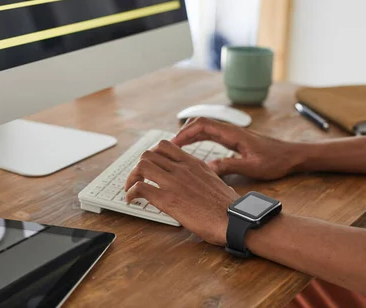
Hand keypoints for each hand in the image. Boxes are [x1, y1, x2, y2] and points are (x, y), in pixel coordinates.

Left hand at [124, 140, 238, 245]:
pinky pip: (140, 188)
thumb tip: (210, 185)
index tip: (151, 166)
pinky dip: (131, 193)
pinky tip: (131, 201)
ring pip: (141, 166)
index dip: (153, 154)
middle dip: (139, 166)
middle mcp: (182, 169)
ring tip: (131, 189)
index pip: (166, 146)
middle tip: (138, 179)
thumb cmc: (229, 207)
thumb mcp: (217, 182)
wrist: (234, 219)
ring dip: (132, 177)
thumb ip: (206, 178)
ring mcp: (174, 182)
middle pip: (149, 154)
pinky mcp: (167, 199)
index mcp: (194, 163)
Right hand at [171, 118, 299, 180]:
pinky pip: (210, 135)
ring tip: (175, 148)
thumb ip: (229, 166)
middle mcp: (230, 130)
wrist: (292, 156)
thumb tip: (207, 168)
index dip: (185, 133)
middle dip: (182, 133)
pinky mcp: (233, 140)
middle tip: (168, 147)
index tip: (173, 144)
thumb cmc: (276, 161)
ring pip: (204, 129)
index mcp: (232, 133)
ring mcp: (231, 134)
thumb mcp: (252, 167)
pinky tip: (191, 149)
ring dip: (188, 135)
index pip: (202, 126)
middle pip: (199, 124)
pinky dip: (197, 139)